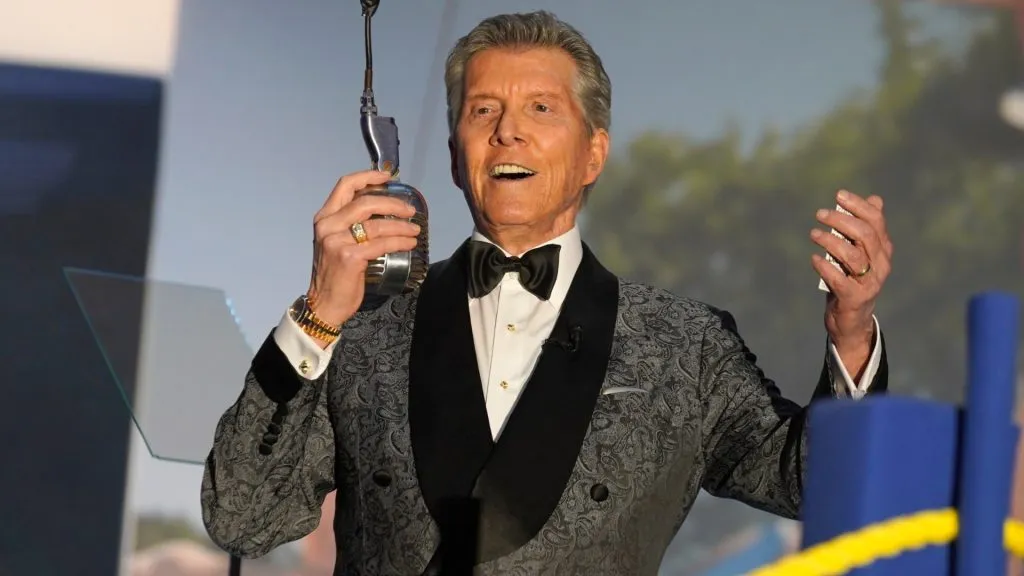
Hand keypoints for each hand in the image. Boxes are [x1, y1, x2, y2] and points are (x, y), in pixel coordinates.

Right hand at [307, 169, 420, 331]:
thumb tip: (383, 211)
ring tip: (415, 230)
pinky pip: (381, 244)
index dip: (368, 176)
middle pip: (366, 202)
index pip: (345, 185)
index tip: (388, 176)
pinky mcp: (350, 257)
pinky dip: (399, 242)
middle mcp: (328, 226)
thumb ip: (351, 224)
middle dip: (393, 204)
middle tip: (410, 210)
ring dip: (401, 226)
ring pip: (376, 224)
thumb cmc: (335, 273)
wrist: (324, 303)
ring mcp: (337, 241)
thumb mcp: (336, 242)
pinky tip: (410, 244)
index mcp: (324, 217)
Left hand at [811, 190, 892, 371]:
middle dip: (841, 220)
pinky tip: (814, 259)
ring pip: (852, 255)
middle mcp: (881, 265)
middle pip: (865, 235)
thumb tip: (875, 199)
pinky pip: (839, 279)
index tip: (839, 195)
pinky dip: (824, 266)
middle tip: (820, 214)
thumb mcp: (861, 254)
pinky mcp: (854, 298)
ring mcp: (870, 283)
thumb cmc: (852, 280)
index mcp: (884, 251)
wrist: (852, 319)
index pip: (876, 221)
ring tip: (813, 234)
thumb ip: (865, 230)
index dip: (858, 206)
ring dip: (830, 241)